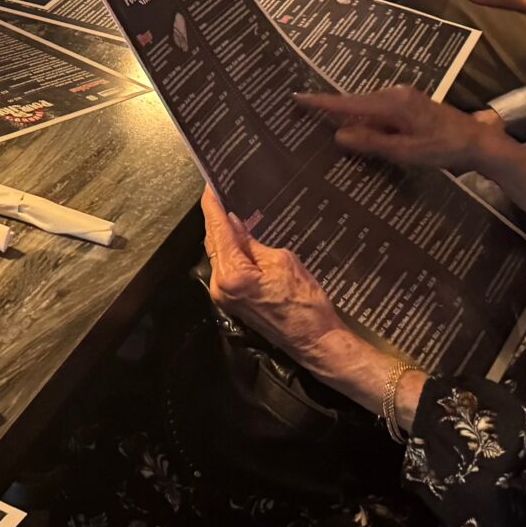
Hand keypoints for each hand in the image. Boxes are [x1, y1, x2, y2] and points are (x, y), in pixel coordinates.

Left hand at [203, 188, 421, 425]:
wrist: (316, 341)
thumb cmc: (305, 303)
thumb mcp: (282, 261)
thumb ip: (253, 242)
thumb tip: (235, 223)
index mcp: (232, 274)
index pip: (218, 230)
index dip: (213, 206)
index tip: (209, 185)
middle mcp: (220, 286)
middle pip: (214, 242)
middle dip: (217, 217)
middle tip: (221, 192)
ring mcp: (224, 296)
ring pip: (219, 255)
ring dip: (224, 234)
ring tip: (230, 208)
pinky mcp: (233, 302)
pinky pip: (227, 268)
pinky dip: (231, 251)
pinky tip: (239, 236)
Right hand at [302, 87, 505, 174]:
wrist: (478, 142)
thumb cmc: (442, 148)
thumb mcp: (404, 150)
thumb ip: (371, 142)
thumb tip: (339, 135)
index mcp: (391, 103)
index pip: (348, 103)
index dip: (322, 102)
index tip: (298, 97)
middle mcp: (395, 93)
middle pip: (357, 103)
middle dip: (336, 112)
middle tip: (311, 116)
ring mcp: (404, 96)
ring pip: (369, 108)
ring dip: (355, 119)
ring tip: (338, 132)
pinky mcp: (410, 103)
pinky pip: (381, 110)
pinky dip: (370, 121)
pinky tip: (368, 134)